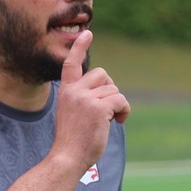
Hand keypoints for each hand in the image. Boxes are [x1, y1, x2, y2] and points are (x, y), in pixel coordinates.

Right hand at [52, 30, 130, 173]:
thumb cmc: (72, 141)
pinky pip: (120, 100)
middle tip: (110, 108)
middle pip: (102, 74)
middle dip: (110, 89)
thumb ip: (83, 98)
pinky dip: (124, 111)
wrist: (67, 158)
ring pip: (114, 90)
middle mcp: (74, 91)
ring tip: (113, 120)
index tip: (87, 33)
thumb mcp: (72, 113)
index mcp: (66, 91)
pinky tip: (118, 122)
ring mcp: (85, 98)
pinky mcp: (98, 108)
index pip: (71, 64)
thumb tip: (108, 92)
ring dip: (118, 104)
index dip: (80, 48)